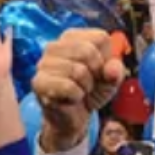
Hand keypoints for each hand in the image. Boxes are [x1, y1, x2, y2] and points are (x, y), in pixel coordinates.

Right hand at [32, 30, 122, 147]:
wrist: (73, 117)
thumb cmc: (90, 92)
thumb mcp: (110, 80)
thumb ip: (116, 71)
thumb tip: (112, 70)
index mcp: (73, 37)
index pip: (100, 38)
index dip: (107, 58)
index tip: (100, 71)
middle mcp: (55, 46)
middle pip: (87, 51)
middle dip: (96, 74)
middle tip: (90, 84)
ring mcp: (43, 63)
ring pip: (78, 70)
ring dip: (85, 87)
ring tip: (80, 91)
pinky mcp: (38, 82)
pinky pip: (68, 87)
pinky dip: (76, 96)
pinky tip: (71, 98)